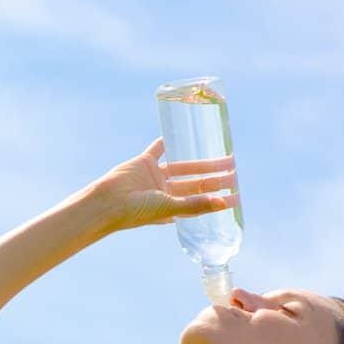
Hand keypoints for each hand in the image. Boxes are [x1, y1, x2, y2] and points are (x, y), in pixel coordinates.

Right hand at [88, 136, 239, 233]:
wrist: (107, 202)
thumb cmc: (135, 211)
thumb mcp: (168, 208)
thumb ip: (195, 204)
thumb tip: (224, 203)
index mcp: (170, 208)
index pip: (200, 201)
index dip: (218, 197)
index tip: (236, 193)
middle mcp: (164, 192)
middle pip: (195, 183)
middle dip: (214, 177)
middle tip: (234, 168)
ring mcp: (154, 177)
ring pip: (183, 166)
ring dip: (201, 161)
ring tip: (221, 154)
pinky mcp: (143, 162)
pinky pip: (158, 148)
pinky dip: (167, 140)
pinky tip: (179, 132)